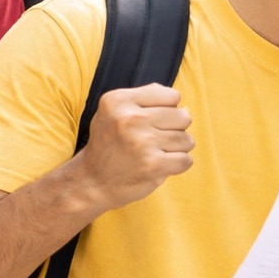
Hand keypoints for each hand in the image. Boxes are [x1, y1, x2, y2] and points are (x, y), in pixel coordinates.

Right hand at [71, 83, 193, 213]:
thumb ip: (148, 99)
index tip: (152, 122)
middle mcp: (129, 118)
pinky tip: (159, 165)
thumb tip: (185, 107)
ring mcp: (142, 142)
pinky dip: (178, 165)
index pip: (172, 96)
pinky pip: (186, 160)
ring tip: (155, 153)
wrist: (92, 182)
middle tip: (155, 140)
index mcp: (119, 100)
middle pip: (183, 117)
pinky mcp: (152, 165)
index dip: (168, 110)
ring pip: (187, 139)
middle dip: (175, 130)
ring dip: (176, 149)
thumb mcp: (115, 111)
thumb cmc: (109, 144)